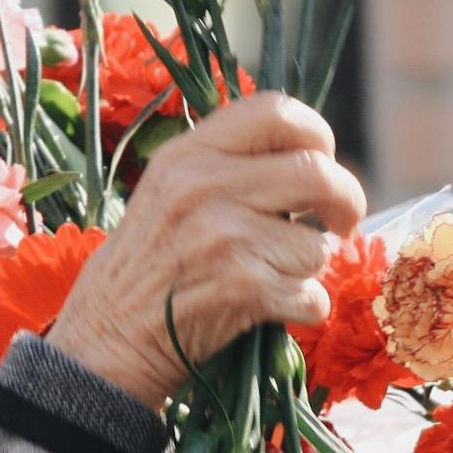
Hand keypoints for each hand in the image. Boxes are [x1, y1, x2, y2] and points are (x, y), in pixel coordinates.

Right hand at [45, 93, 366, 410]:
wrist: (105, 342)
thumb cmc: (146, 270)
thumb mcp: (167, 193)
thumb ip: (227, 166)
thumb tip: (311, 159)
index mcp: (187, 155)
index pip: (275, 111)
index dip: (316, 134)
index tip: (323, 162)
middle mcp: (204, 187)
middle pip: (316, 172)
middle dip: (346, 200)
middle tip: (342, 223)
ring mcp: (224, 238)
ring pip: (318, 245)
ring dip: (310, 270)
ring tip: (272, 278)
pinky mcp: (242, 288)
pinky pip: (312, 294)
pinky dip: (304, 309)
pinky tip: (269, 310)